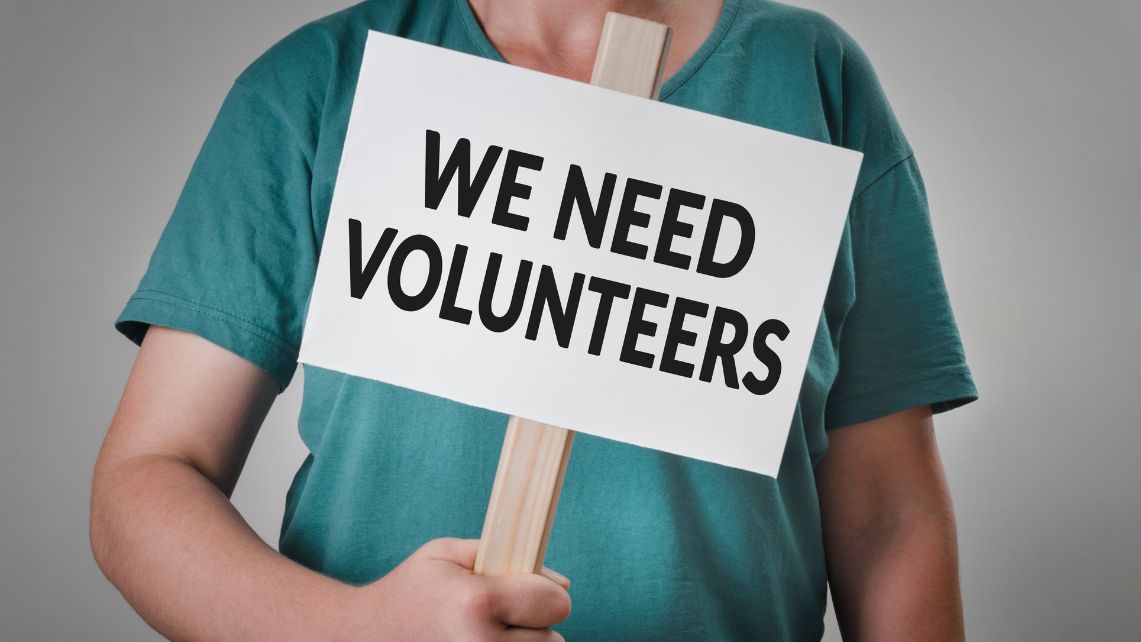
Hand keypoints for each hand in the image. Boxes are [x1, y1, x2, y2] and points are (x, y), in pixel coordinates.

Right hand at [342, 538, 571, 640]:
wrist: (365, 636)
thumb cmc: (412, 590)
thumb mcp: (449, 553)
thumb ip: (510, 556)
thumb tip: (562, 584)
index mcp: (477, 603)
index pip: (556, 603)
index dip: (545, 592)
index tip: (526, 590)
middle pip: (552, 638)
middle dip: (532, 622)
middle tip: (498, 614)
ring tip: (487, 632)